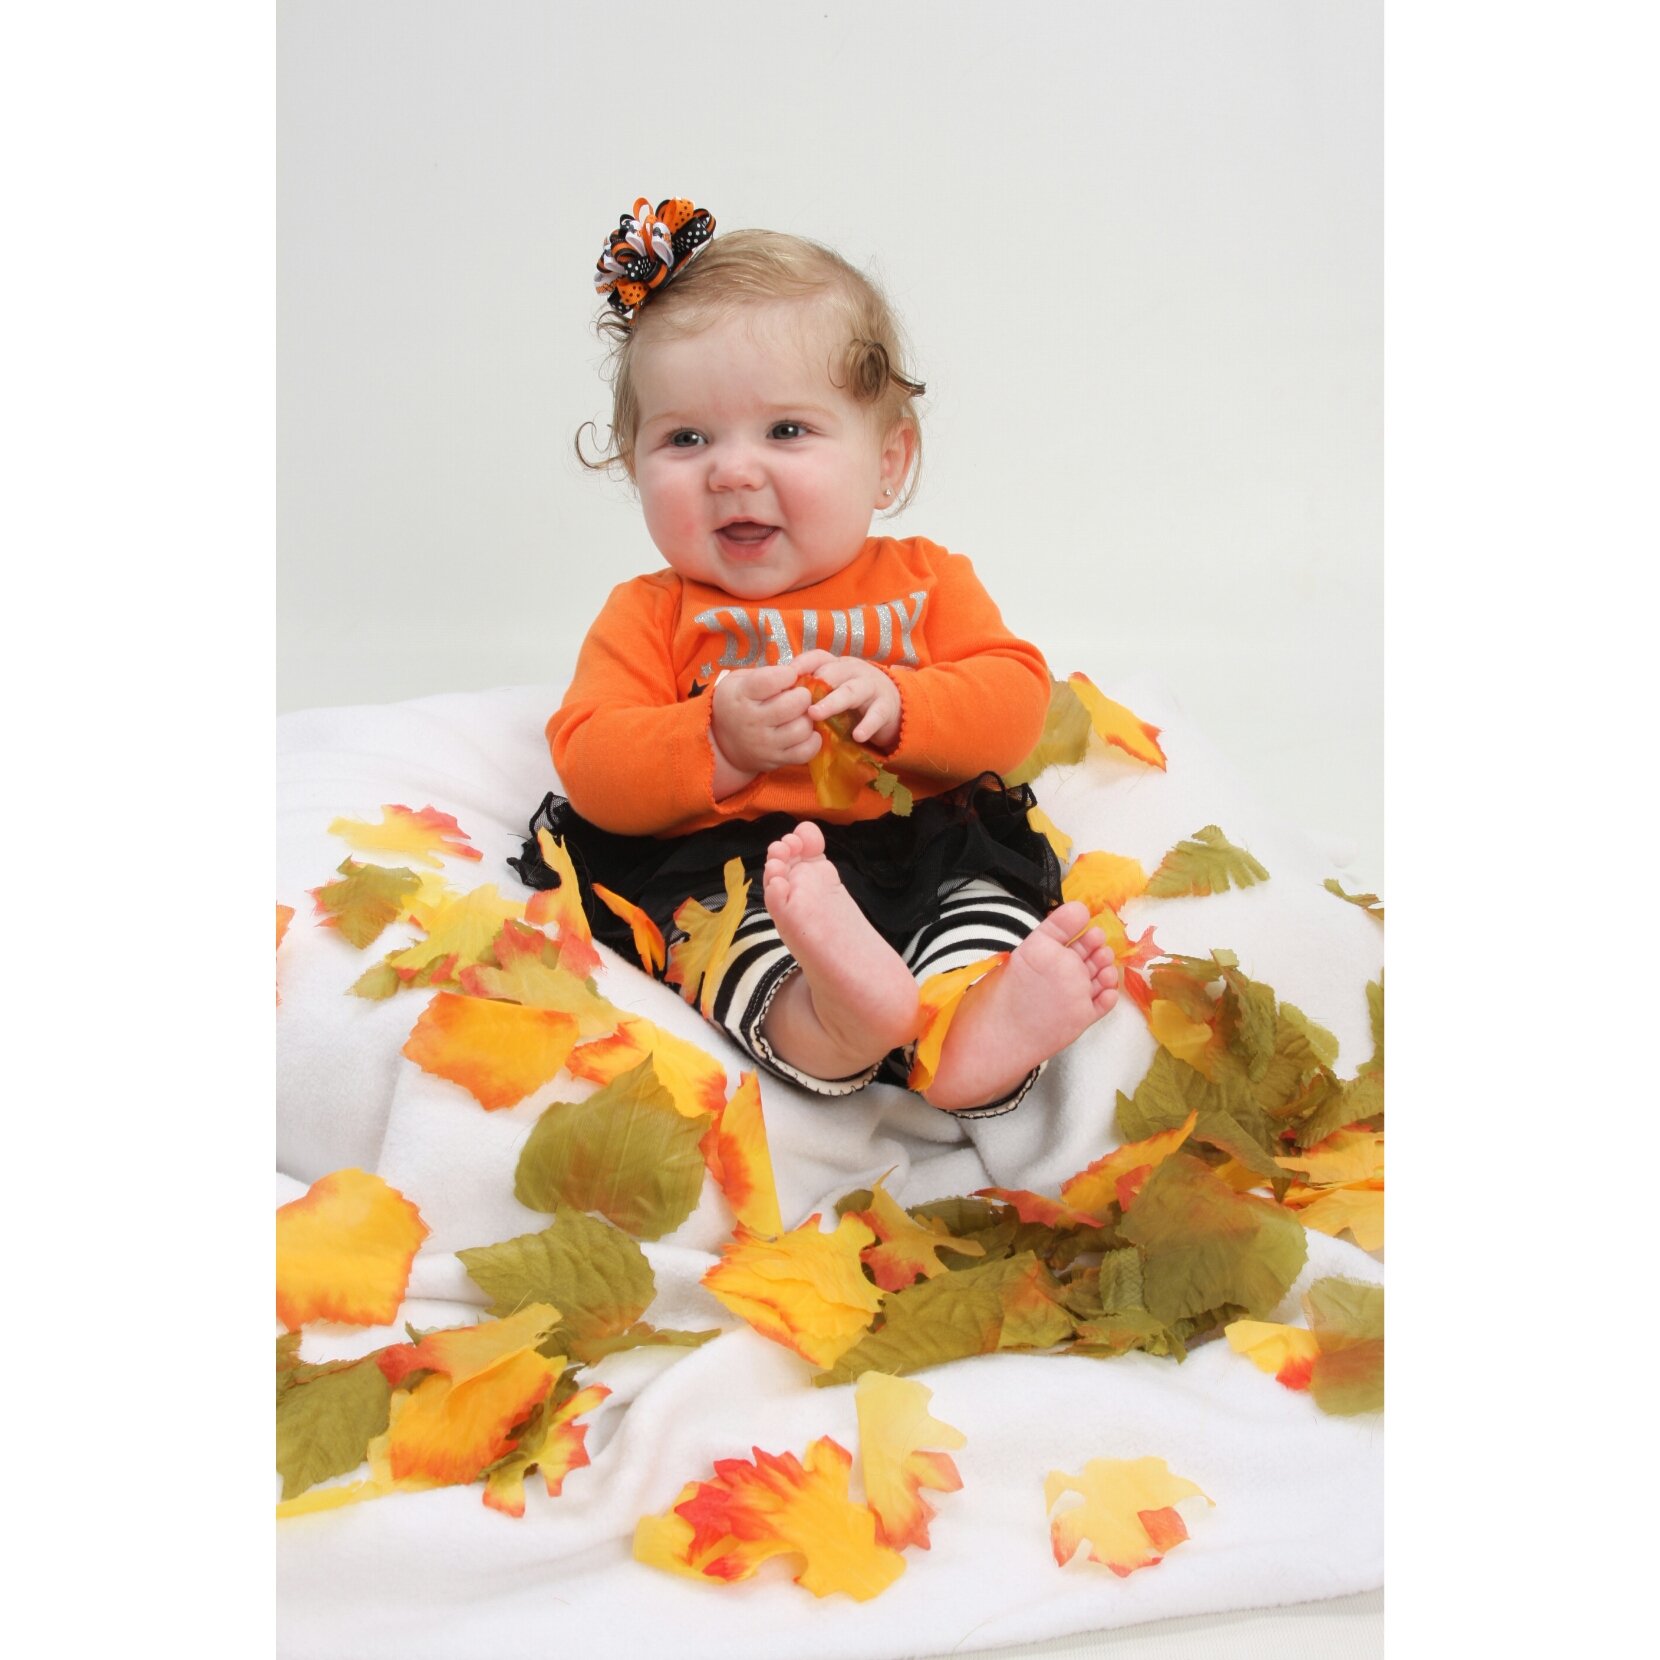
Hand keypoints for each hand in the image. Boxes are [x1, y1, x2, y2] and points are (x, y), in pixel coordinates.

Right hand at [710, 660, 822, 780]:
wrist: (721, 745)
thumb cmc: (738, 704)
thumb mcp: (740, 681)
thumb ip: (766, 674)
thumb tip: (798, 673)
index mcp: (741, 696)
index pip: (771, 680)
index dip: (787, 674)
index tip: (789, 676)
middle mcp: (751, 722)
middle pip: (792, 705)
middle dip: (802, 695)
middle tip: (799, 696)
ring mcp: (764, 744)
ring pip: (802, 729)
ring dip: (807, 718)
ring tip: (800, 715)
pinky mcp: (775, 760)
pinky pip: (805, 752)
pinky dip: (812, 741)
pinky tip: (806, 732)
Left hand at [792, 650, 902, 751]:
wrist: (895, 705)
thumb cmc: (855, 699)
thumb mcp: (835, 689)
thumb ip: (814, 691)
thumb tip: (780, 699)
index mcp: (838, 666)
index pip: (819, 657)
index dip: (803, 663)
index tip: (787, 674)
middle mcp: (854, 672)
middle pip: (833, 672)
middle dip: (814, 684)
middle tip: (796, 700)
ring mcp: (871, 688)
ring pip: (851, 691)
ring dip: (832, 702)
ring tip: (815, 714)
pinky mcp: (885, 707)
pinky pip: (876, 715)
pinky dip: (867, 725)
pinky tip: (858, 736)